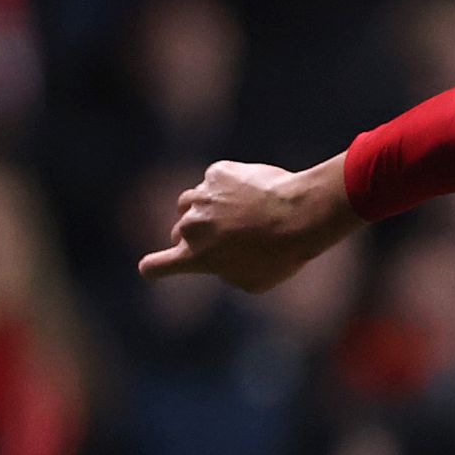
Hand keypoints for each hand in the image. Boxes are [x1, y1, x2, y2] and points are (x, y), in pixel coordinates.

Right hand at [139, 156, 357, 294]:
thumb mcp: (253, 282)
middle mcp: (191, 225)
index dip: (153, 268)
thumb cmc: (282, 255)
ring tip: (235, 216)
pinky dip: (226, 189)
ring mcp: (202, 196)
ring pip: (190, 204)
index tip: (152, 268)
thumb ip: (226, 272)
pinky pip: (214, 182)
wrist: (302, 214)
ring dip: (204, 211)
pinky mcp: (217, 173)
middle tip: (226, 240)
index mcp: (195, 257)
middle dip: (196, 238)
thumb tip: (221, 260)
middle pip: (179, 233)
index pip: (155, 266)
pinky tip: (252, 194)